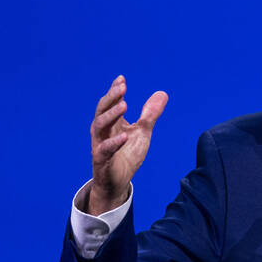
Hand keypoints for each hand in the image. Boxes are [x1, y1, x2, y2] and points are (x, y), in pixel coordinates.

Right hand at [88, 75, 167, 214]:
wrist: (118, 182)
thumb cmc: (127, 155)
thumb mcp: (142, 132)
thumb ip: (150, 114)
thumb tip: (162, 93)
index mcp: (111, 122)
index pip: (110, 102)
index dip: (115, 90)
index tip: (122, 79)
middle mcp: (102, 131)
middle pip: (102, 110)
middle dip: (111, 97)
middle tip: (122, 87)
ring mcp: (100, 144)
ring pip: (99, 126)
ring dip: (111, 115)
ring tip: (124, 105)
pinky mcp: (101, 160)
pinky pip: (105, 150)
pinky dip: (114, 142)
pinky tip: (125, 136)